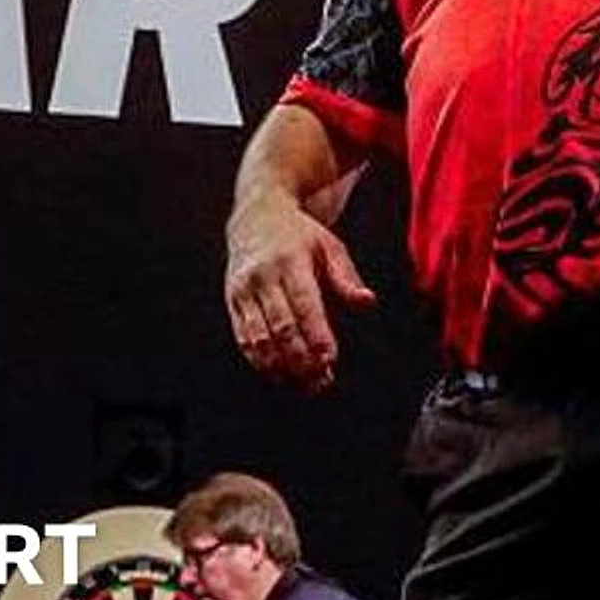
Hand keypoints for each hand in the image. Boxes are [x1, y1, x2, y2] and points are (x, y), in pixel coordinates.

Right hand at [224, 193, 377, 391]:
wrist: (257, 216)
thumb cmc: (300, 236)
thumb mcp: (330, 247)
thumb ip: (347, 278)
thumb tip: (367, 302)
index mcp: (290, 261)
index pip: (304, 304)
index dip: (316, 335)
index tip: (329, 359)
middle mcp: (263, 276)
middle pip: (281, 326)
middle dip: (300, 357)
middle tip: (320, 379)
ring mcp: (244, 289)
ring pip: (259, 337)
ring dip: (281, 365)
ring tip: (303, 383)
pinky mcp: (233, 300)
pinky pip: (243, 337)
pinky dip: (259, 360)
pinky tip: (279, 374)